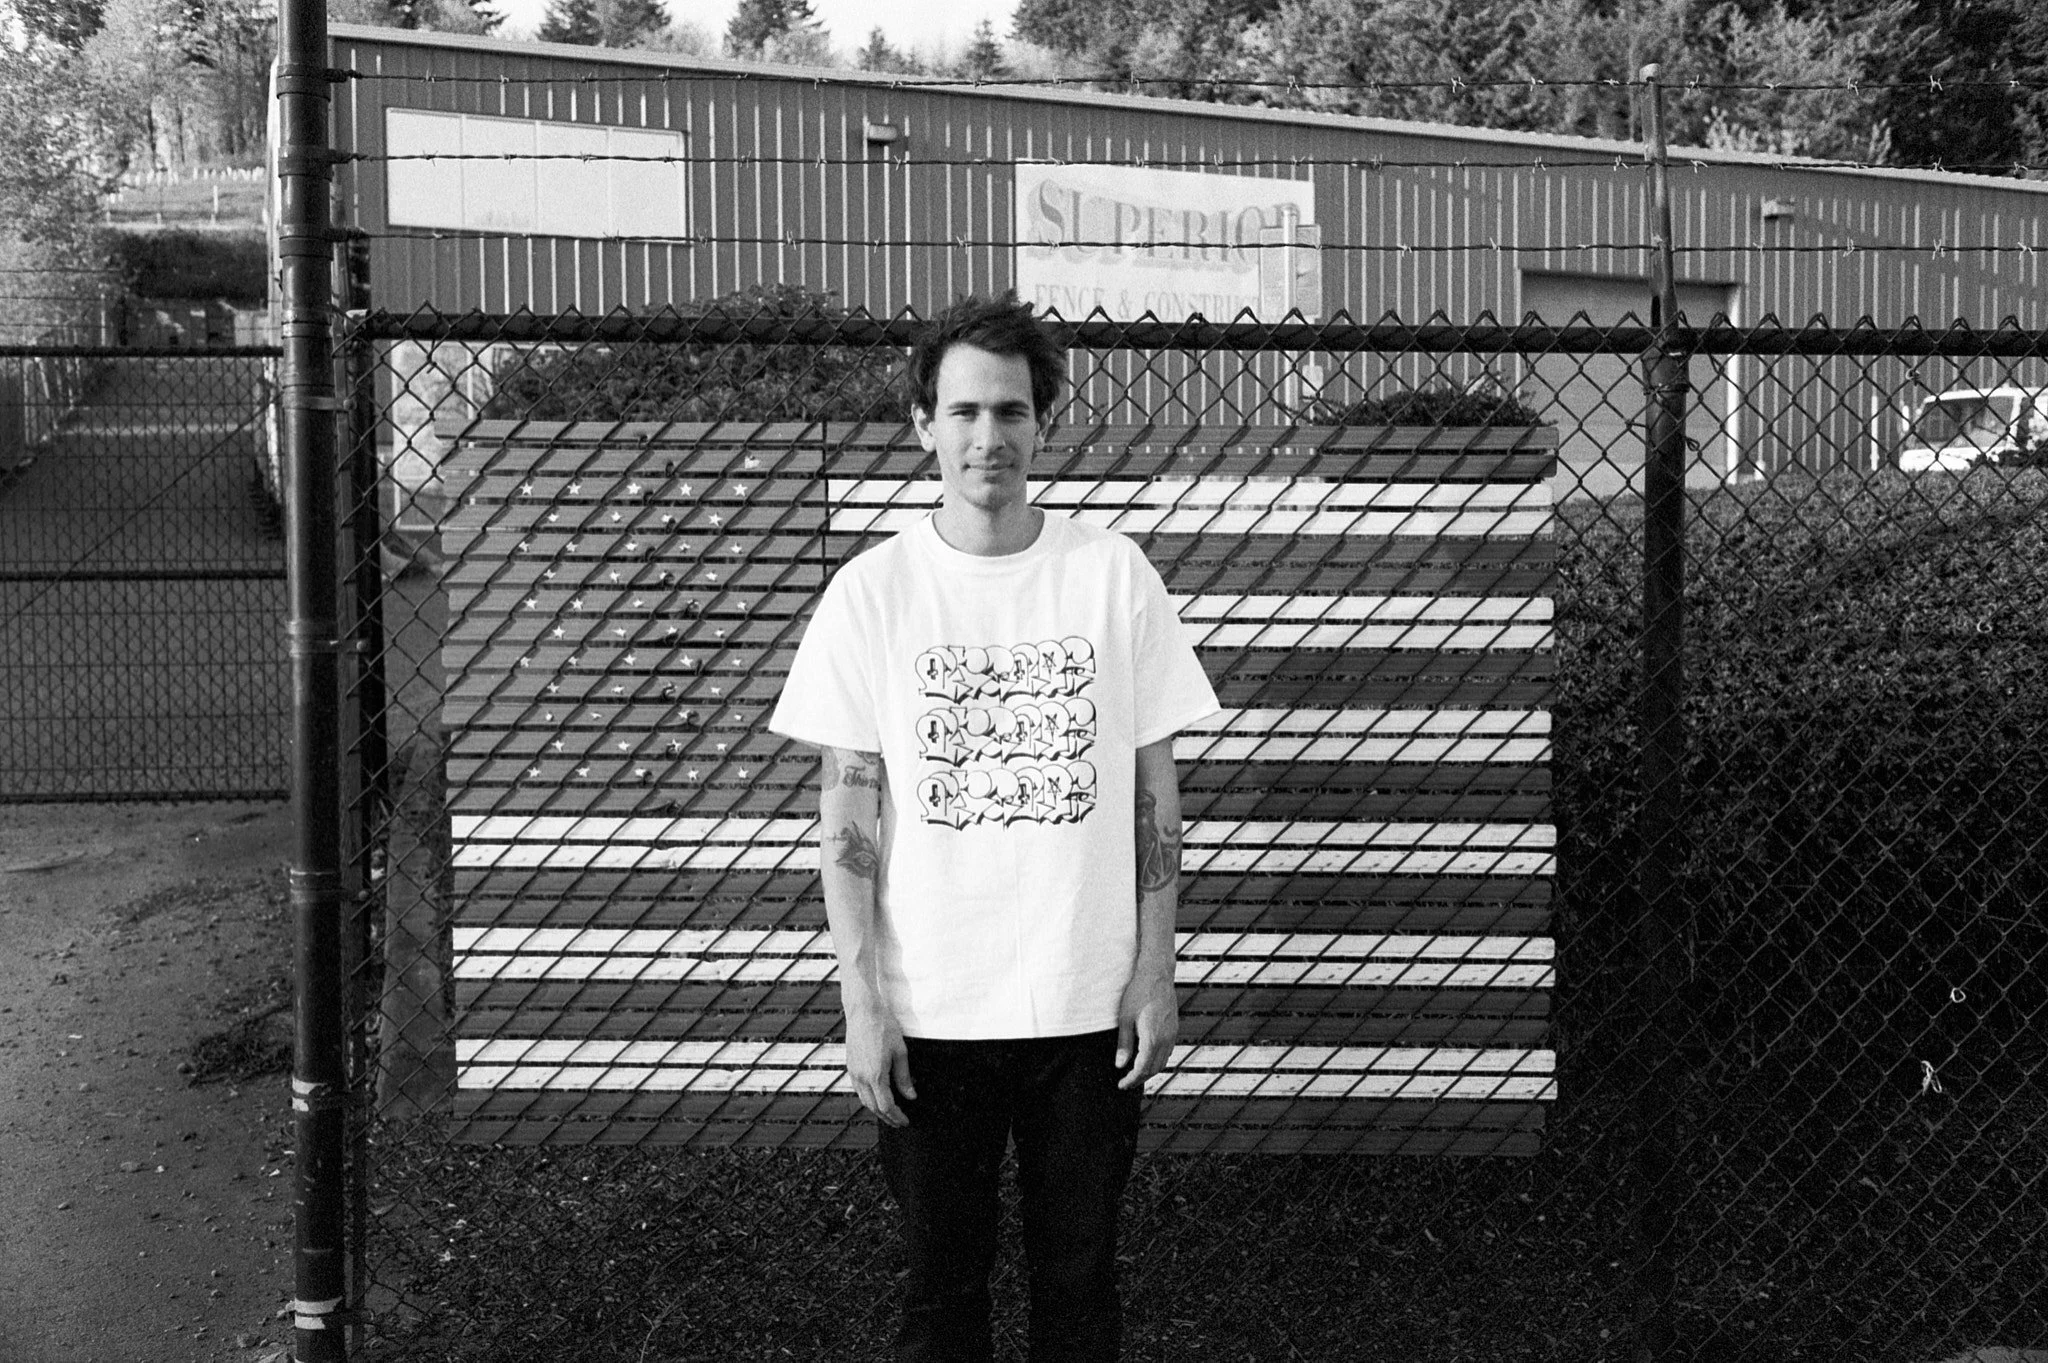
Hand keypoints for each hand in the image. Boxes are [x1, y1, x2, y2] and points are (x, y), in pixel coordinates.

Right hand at [845, 1006, 914, 1126]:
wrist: (863, 1011)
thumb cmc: (884, 1027)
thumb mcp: (900, 1052)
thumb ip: (904, 1077)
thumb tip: (910, 1096)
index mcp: (876, 1075)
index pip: (886, 1106)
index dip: (896, 1117)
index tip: (905, 1121)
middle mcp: (862, 1077)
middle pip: (874, 1107)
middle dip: (887, 1117)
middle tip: (899, 1122)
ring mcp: (854, 1072)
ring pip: (864, 1100)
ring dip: (877, 1110)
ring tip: (890, 1113)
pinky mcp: (850, 1066)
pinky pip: (858, 1090)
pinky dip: (868, 1098)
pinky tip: (876, 1096)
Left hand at [1115, 971, 1177, 1091]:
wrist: (1157, 975)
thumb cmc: (1138, 994)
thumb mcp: (1125, 1018)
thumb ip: (1124, 1044)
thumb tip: (1120, 1065)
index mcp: (1152, 1038)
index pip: (1142, 1068)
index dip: (1131, 1079)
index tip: (1121, 1085)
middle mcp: (1165, 1039)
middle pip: (1154, 1069)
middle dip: (1139, 1079)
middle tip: (1125, 1083)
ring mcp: (1172, 1034)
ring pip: (1163, 1062)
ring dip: (1149, 1071)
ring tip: (1135, 1074)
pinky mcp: (1174, 1029)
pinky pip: (1167, 1052)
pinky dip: (1157, 1061)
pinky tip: (1147, 1059)